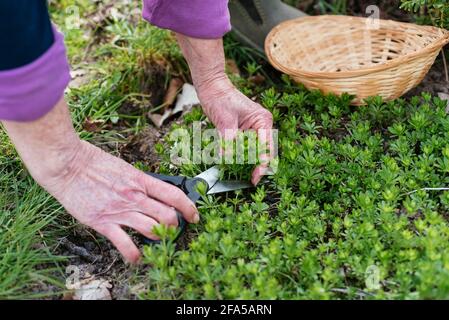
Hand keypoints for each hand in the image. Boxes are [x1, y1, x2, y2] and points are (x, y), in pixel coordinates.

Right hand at [44, 141, 199, 262]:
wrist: (67, 165)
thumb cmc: (93, 162)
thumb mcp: (124, 167)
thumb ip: (139, 181)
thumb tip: (153, 191)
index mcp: (140, 180)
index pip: (174, 195)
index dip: (189, 207)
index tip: (194, 215)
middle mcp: (134, 197)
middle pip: (167, 216)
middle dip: (175, 226)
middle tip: (174, 229)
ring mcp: (120, 211)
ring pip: (152, 230)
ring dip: (160, 238)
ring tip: (158, 239)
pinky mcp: (104, 223)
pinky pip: (125, 244)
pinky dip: (135, 255)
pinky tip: (137, 257)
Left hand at [175, 34, 273, 184]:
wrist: (211, 88)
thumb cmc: (220, 100)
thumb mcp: (225, 122)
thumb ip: (229, 142)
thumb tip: (228, 160)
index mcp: (262, 121)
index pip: (266, 148)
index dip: (262, 165)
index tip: (255, 178)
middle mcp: (261, 125)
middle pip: (263, 152)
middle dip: (257, 166)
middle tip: (250, 181)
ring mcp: (253, 129)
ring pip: (254, 152)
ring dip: (248, 163)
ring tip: (243, 176)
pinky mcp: (244, 131)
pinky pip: (244, 148)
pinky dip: (240, 157)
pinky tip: (234, 165)